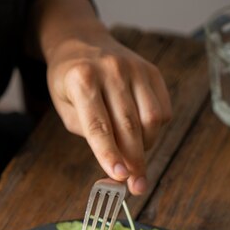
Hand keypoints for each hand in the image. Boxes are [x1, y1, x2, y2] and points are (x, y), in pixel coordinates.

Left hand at [46, 32, 171, 193]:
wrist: (82, 42)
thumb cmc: (70, 82)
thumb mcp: (66, 109)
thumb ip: (90, 136)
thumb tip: (118, 170)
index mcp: (81, 79)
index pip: (98, 125)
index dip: (109, 154)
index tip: (119, 177)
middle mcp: (111, 70)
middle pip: (128, 125)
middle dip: (134, 161)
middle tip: (136, 186)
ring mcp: (135, 68)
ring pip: (151, 119)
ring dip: (146, 145)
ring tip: (134, 154)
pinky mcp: (152, 71)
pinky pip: (162, 109)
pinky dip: (155, 129)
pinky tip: (141, 132)